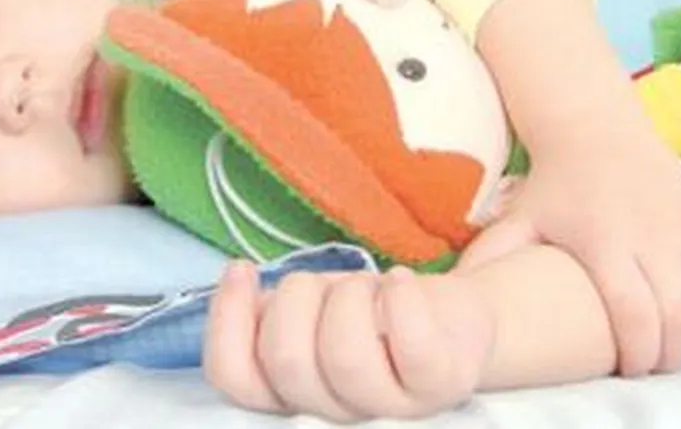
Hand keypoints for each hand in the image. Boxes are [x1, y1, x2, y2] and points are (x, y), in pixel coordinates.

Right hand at [203, 262, 492, 423]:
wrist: (455, 322)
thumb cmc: (372, 314)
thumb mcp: (310, 310)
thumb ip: (266, 311)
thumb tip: (235, 284)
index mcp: (295, 394)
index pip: (234, 378)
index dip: (226, 321)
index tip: (241, 270)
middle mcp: (338, 411)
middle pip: (286, 361)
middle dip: (295, 298)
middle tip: (321, 284)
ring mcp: (392, 405)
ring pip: (343, 355)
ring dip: (347, 295)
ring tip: (365, 286)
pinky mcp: (441, 382)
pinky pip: (412, 345)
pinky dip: (400, 298)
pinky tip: (398, 281)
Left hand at [457, 135, 680, 376]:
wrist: (594, 126)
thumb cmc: (554, 184)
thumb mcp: (518, 219)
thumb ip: (492, 260)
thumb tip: (459, 299)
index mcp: (604, 238)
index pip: (635, 313)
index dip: (637, 353)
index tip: (628, 368)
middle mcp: (653, 230)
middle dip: (673, 352)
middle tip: (654, 362)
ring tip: (677, 338)